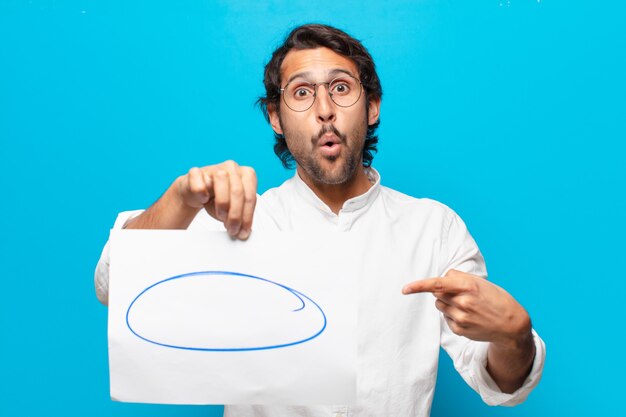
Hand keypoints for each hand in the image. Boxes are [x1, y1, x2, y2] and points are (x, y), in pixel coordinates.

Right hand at [177, 161, 256, 239]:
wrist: (195, 193)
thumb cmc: (216, 199)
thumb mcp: (233, 209)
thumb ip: (241, 217)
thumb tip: (244, 232)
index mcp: (247, 175)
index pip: (250, 196)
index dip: (247, 216)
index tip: (243, 231)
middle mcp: (232, 168)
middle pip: (238, 190)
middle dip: (235, 214)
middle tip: (231, 228)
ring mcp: (214, 167)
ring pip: (221, 179)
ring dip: (222, 202)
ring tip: (220, 215)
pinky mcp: (196, 172)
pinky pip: (199, 179)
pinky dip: (201, 191)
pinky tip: (204, 199)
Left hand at [402, 269, 531, 347]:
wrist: (511, 325)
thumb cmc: (495, 299)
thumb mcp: (481, 283)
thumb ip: (459, 277)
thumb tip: (442, 276)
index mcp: (468, 286)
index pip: (437, 285)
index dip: (419, 286)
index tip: (405, 289)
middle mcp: (463, 302)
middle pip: (436, 294)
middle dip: (443, 292)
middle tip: (459, 294)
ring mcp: (461, 318)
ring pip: (439, 306)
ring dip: (446, 304)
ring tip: (465, 306)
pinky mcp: (459, 330)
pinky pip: (445, 318)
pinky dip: (452, 315)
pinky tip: (468, 317)